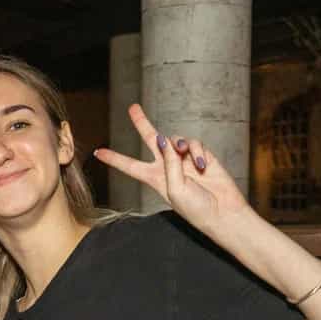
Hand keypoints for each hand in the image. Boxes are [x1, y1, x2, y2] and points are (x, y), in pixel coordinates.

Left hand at [94, 104, 250, 236]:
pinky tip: (203, 164)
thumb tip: (166, 140)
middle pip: (151, 139)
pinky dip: (197, 151)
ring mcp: (184, 159)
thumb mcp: (175, 189)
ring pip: (175, 139)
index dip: (114, 159)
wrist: (222, 212)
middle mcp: (167, 166)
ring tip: (183, 154)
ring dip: (178, 144)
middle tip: (133, 107)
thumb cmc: (196, 208)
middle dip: (142, 122)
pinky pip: (194, 144)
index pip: (129, 166)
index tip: (97, 153)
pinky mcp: (202, 155)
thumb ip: (168, 164)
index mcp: (154, 178)